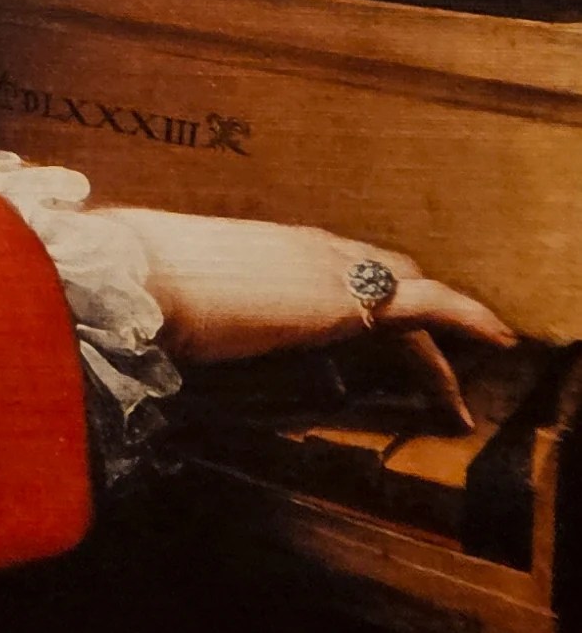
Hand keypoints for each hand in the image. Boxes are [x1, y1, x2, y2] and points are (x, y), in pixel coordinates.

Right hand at [107, 207, 515, 425]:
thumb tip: (177, 338)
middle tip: (421, 364)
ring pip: (405, 289)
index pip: (333, 264)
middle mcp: (304, 245)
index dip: (359, 295)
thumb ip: (188, 311)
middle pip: (377, 272)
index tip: (368, 334)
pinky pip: (431, 305)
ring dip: (435, 330)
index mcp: (264, 245)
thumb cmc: (134, 293)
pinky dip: (468, 317)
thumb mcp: (170, 302)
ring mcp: (330, 265)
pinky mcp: (352, 297)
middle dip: (406, 312)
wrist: (136, 283)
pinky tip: (498, 338)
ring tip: (452, 387)